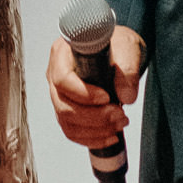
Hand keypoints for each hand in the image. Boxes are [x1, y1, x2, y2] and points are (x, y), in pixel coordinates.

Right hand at [45, 25, 144, 147]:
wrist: (119, 52)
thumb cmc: (117, 44)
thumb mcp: (127, 48)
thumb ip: (128, 69)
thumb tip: (126, 97)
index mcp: (62, 53)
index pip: (62, 79)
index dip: (83, 94)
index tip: (107, 97)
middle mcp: (54, 74)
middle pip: (63, 106)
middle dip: (94, 117)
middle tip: (120, 115)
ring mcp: (58, 94)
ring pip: (67, 122)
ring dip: (95, 130)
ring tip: (120, 123)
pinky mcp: (66, 108)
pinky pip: (71, 131)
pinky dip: (91, 138)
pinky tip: (110, 136)